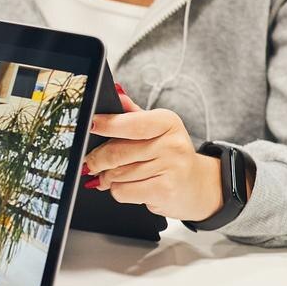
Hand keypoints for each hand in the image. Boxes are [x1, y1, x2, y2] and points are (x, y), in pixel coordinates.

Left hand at [83, 87, 223, 222]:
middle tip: (89, 163)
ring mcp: (170, 168)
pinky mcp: (164, 191)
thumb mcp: (157, 129)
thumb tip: (116, 94)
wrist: (197, 186)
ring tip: (112, 177)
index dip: (106, 124)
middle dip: (96, 160)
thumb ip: (134, 114)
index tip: (89, 125)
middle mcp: (171, 143)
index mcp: (167, 122)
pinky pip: (123, 191)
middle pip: (116, 152)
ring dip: (107, 178)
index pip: (130, 123)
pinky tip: (128, 187)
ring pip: (116, 174)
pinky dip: (117, 191)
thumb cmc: (171, 155)